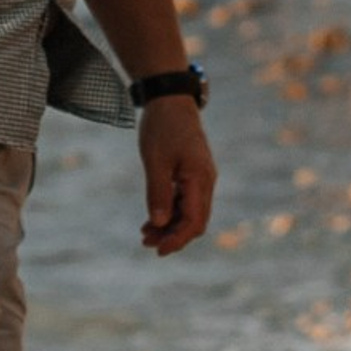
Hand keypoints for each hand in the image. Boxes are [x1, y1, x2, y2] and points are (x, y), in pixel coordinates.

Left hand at [138, 96, 216, 254]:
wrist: (170, 99)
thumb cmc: (162, 127)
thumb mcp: (155, 161)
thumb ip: (158, 192)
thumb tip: (158, 223)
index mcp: (200, 179)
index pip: (194, 221)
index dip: (177, 239)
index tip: (158, 250)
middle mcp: (205, 181)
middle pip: (194, 221)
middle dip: (172, 235)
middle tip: (146, 243)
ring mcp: (200, 177)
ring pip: (189, 212)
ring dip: (169, 225)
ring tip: (144, 234)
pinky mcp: (193, 173)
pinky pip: (185, 200)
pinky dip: (170, 211)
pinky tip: (152, 218)